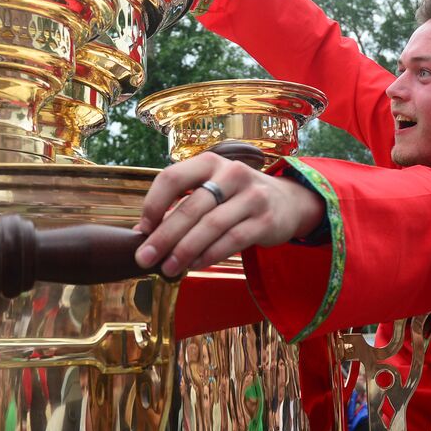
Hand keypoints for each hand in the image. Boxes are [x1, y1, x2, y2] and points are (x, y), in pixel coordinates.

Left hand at [134, 153, 325, 277]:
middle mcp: (231, 173)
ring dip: (185, 250)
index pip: (172, 177)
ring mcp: (252, 196)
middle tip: (145, 258)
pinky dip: (210, 255)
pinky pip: (232, 240)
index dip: (153, 204)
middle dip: (164, 236)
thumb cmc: (236, 197)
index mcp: (210, 162)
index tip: (142, 229)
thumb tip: (145, 233)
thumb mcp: (212, 188)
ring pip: (211, 226)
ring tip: (168, 268)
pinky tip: (195, 266)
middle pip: (190, 207)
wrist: (288, 201)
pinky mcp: (266, 220)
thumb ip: (183, 203)